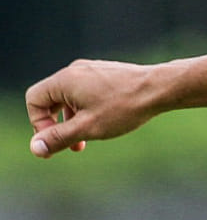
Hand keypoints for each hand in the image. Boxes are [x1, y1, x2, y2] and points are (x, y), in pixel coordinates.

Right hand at [26, 59, 154, 155]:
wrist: (159, 88)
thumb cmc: (124, 108)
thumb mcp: (87, 128)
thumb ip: (59, 138)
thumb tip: (34, 148)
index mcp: (64, 80)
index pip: (34, 100)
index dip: (39, 124)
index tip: (57, 142)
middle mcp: (74, 71)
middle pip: (50, 99)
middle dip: (57, 125)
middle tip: (71, 147)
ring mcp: (91, 70)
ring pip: (69, 98)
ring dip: (72, 121)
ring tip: (87, 140)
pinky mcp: (105, 74)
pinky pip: (85, 93)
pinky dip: (86, 110)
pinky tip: (103, 123)